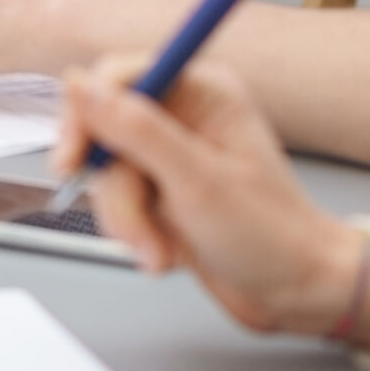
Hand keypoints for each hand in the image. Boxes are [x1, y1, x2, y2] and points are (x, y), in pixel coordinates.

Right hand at [57, 57, 367, 336]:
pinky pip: (118, 201)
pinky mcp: (161, 189)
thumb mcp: (197, 181)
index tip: (72, 160)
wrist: (297, 292)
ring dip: (127, 221)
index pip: (117, 77)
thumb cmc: (271, 235)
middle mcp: (183, 115)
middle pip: (104, 132)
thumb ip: (135, 129)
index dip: (86, 115)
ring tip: (160, 252)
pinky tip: (165, 252)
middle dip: (116, 191)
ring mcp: (170, 154)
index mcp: (201, 90)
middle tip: (135, 228)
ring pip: (107, 173)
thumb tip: (79, 84)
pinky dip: (133, 232)